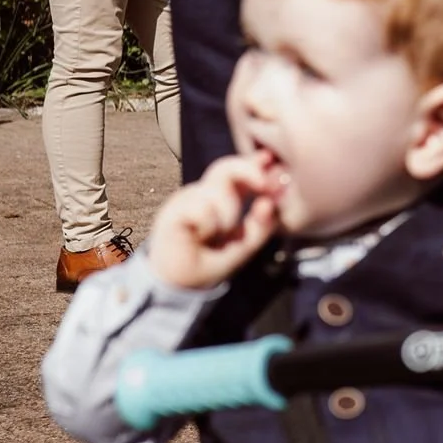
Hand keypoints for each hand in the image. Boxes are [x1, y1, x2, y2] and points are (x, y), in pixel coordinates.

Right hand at [146, 153, 282, 290]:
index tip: (269, 158)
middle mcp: (204, 193)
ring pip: (216, 192)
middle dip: (248, 171)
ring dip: (227, 216)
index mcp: (222, 197)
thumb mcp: (245, 243)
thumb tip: (270, 203)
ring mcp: (187, 200)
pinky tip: (200, 236)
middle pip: (225, 167)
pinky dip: (207, 225)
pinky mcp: (172, 211)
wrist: (182, 284)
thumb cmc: (212, 259)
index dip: (253, 163)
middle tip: (265, 183)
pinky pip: (201, 208)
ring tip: (217, 235)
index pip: (238, 172)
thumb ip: (262, 225)